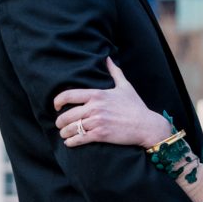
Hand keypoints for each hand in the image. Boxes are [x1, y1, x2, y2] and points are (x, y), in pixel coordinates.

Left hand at [54, 56, 172, 148]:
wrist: (146, 126)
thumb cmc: (136, 107)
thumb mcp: (125, 86)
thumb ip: (115, 72)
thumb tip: (108, 58)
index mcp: (97, 94)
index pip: (69, 95)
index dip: (57, 101)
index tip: (56, 106)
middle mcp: (95, 107)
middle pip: (66, 115)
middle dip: (59, 121)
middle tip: (59, 124)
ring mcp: (97, 121)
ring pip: (71, 128)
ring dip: (64, 133)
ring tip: (64, 134)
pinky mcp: (100, 135)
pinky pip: (79, 139)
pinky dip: (71, 142)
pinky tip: (69, 142)